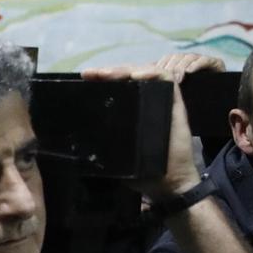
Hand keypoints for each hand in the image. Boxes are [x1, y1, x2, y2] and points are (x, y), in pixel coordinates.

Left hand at [81, 62, 201, 197]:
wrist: (170, 184)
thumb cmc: (143, 172)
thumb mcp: (116, 155)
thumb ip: (102, 144)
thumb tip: (76, 139)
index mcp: (132, 110)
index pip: (117, 86)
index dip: (102, 80)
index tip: (85, 78)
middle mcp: (147, 101)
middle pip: (128, 75)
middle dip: (108, 71)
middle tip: (90, 74)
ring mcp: (161, 99)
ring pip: (144, 71)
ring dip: (125, 69)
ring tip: (107, 74)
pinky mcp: (175, 101)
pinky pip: (166, 78)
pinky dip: (152, 72)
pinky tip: (136, 76)